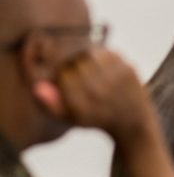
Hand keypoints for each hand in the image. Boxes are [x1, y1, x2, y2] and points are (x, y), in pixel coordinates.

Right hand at [34, 47, 153, 144]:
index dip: (59, 73)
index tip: (64, 79)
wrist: (133, 123)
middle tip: (74, 69)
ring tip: (86, 66)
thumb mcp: (71, 118)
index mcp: (82, 105)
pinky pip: (108, 52)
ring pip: (90, 52)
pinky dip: (101, 55)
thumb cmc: (97, 118)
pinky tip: (102, 66)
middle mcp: (99, 92)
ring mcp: (116, 80)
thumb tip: (37, 86)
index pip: (62, 75)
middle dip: (71, 62)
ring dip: (84, 56)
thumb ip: (50, 104)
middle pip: (75, 61)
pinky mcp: (129, 71)